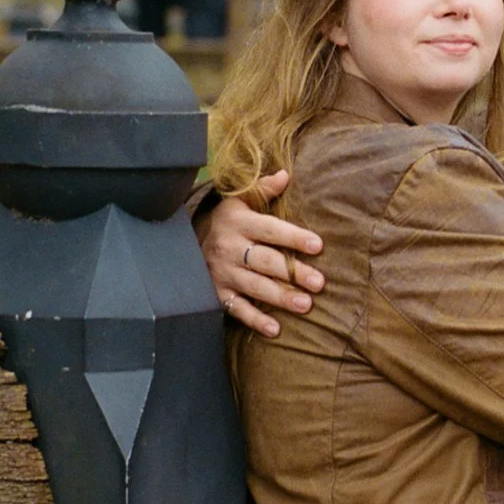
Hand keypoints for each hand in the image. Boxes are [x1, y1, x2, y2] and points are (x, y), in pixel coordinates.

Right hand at [198, 173, 326, 334]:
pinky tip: (275, 329)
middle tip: (319, 283)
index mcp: (239, 222)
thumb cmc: (226, 220)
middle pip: (265, 261)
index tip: (318, 246)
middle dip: (293, 273)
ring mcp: (222, 272)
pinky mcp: (217, 293)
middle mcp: (230, 247)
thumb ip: (263, 189)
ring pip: (254, 286)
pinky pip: (237, 309)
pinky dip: (255, 320)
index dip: (293, 237)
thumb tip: (286, 174)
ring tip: (305, 305)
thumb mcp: (239, 200)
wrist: (184, 244)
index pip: (270, 229)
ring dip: (280, 297)